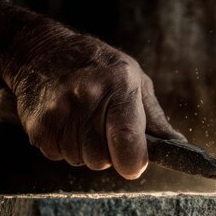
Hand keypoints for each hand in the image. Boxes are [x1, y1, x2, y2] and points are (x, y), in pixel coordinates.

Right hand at [0, 1, 184, 179]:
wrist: (42, 51)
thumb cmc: (100, 67)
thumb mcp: (135, 81)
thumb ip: (155, 118)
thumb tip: (178, 145)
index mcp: (118, 85)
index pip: (127, 140)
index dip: (134, 162)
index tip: (135, 163)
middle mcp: (86, 96)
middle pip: (102, 159)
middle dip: (109, 154)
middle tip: (105, 130)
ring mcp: (58, 110)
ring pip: (81, 161)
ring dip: (86, 150)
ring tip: (84, 122)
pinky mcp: (37, 125)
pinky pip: (59, 156)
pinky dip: (65, 147)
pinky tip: (66, 123)